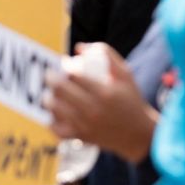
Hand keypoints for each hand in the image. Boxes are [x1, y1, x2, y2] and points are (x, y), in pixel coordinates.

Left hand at [46, 43, 157, 162]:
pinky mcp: (80, 137)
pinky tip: (53, 113)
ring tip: (50, 93)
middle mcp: (93, 109)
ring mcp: (85, 125)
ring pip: (54, 108)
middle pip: (60, 90)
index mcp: (104, 92)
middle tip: (50, 75)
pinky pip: (56, 128)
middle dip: (51, 79)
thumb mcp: (125, 74)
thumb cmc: (130, 99)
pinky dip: (51, 120)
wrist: (137, 133)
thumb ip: (106, 54)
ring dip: (48, 98)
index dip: (66, 66)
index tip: (64, 64)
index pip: (75, 75)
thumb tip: (79, 47)